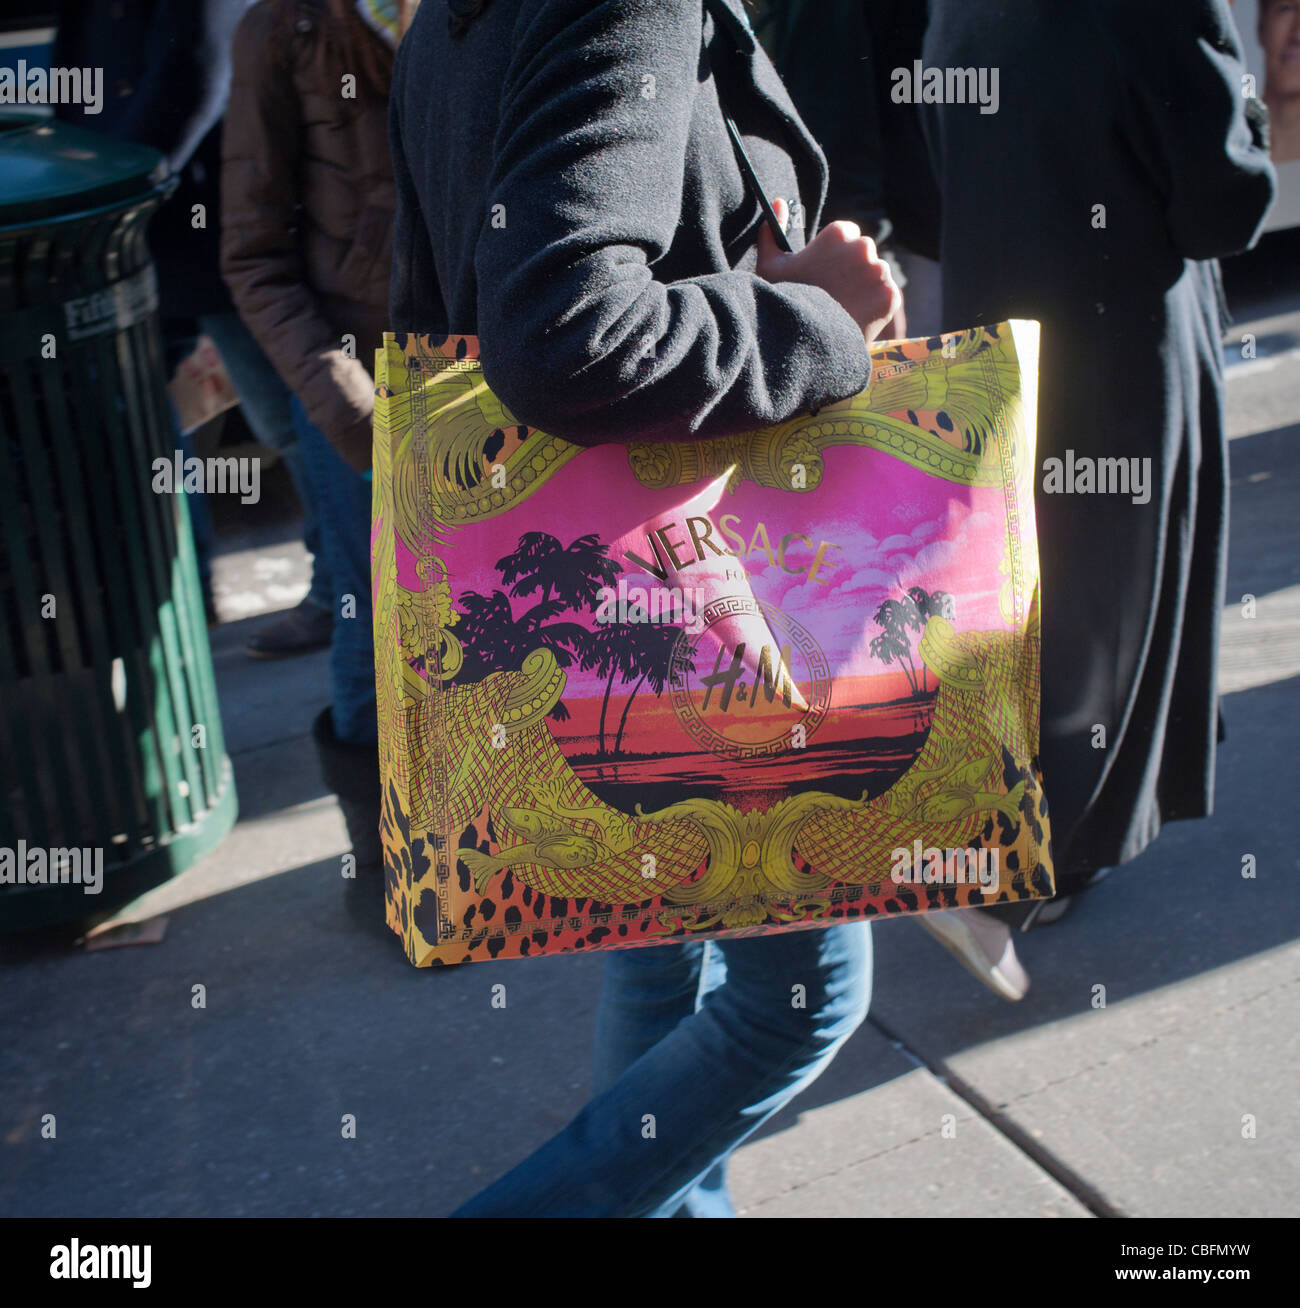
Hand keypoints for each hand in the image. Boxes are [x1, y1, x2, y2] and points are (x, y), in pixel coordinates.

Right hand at [757, 197, 901, 345]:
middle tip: (833, 293)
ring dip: (865, 287)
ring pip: (876, 274)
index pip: (846, 236)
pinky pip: (886, 296)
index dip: (833, 256)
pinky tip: (855, 316)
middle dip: (852, 269)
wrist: (806, 341)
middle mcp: (864, 247)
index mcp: (839, 233)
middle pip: (863, 254)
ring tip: (843, 307)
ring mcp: (880, 272)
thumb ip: (773, 232)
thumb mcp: (770, 266)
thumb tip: (777, 202)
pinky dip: (875, 306)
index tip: (824, 273)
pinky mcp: (890, 296)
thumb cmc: (785, 300)